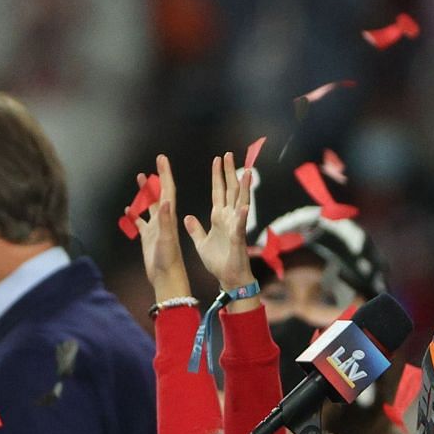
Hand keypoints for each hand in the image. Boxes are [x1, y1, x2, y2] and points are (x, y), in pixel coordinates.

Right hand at [136, 155, 189, 301]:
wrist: (167, 279)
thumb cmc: (169, 261)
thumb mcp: (167, 239)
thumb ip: (166, 221)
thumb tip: (166, 201)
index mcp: (169, 216)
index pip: (168, 190)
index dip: (165, 173)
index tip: (162, 159)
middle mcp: (163, 219)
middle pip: (159, 193)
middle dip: (157, 178)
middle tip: (155, 163)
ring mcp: (155, 228)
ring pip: (150, 205)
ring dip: (146, 192)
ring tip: (140, 178)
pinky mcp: (148, 237)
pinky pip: (140, 222)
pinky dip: (135, 214)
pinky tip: (128, 210)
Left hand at [185, 153, 254, 294]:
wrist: (228, 278)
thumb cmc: (218, 262)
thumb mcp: (201, 243)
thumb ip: (196, 229)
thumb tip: (188, 217)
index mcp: (219, 217)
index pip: (218, 191)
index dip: (218, 176)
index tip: (217, 159)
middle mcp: (229, 218)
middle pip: (231, 191)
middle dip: (229, 173)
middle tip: (228, 155)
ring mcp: (235, 227)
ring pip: (240, 203)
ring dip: (243, 188)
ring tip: (245, 172)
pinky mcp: (238, 239)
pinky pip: (240, 226)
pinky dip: (242, 217)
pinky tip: (244, 207)